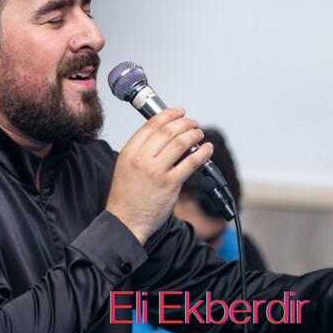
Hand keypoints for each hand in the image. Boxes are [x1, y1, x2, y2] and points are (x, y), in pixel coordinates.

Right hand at [105, 108, 212, 244]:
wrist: (126, 221)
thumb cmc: (126, 196)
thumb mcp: (125, 167)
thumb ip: (141, 151)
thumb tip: (164, 136)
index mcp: (129, 152)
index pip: (151, 125)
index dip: (168, 115)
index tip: (178, 112)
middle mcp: (142, 159)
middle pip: (168, 131)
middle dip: (184, 122)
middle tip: (192, 123)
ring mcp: (156, 171)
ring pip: (181, 143)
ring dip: (194, 134)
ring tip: (198, 133)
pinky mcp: (170, 184)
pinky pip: (191, 162)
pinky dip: (202, 152)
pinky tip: (206, 149)